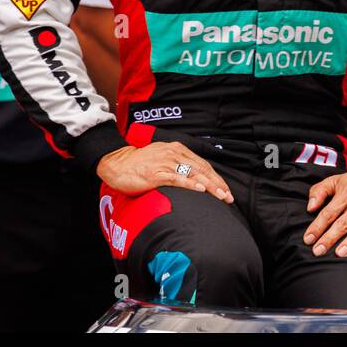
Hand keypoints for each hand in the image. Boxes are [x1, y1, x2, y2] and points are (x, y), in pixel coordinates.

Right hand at [97, 142, 232, 202]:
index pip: (202, 164)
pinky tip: (200, 189)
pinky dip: (190, 184)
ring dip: (209, 186)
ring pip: (193, 174)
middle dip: (218, 184)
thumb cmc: (139, 164)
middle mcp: (174, 153)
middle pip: (202, 169)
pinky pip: (177, 178)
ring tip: (221, 195)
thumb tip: (193, 179)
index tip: (226, 189)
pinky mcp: (156, 174)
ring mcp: (165, 163)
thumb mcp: (162, 159)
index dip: (216, 177)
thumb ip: (177, 165)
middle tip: (229, 197)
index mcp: (177, 149)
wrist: (117, 163)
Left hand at [303, 171, 346, 257]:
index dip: (318, 226)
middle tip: (318, 251)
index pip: (329, 213)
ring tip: (339, 254)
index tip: (308, 239)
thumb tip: (310, 208)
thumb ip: (319, 191)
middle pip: (342, 223)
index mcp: (346, 194)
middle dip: (329, 238)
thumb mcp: (336, 180)